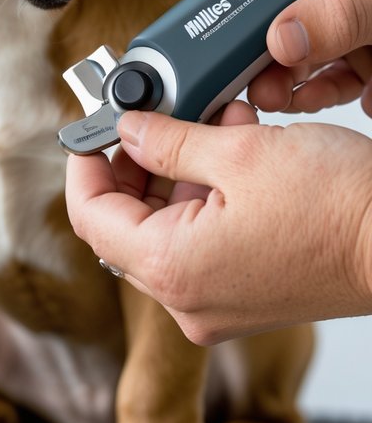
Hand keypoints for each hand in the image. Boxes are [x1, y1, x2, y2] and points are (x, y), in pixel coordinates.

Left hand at [66, 103, 371, 343]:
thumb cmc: (336, 206)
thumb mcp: (238, 153)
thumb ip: (167, 141)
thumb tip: (129, 128)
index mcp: (171, 269)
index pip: (90, 214)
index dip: (86, 163)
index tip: (94, 126)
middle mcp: (187, 302)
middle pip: (125, 225)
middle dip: (138, 164)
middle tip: (157, 116)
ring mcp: (217, 307)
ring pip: (165, 231)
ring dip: (179, 175)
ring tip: (216, 125)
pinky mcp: (246, 300)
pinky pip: (201, 246)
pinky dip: (207, 200)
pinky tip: (236, 156)